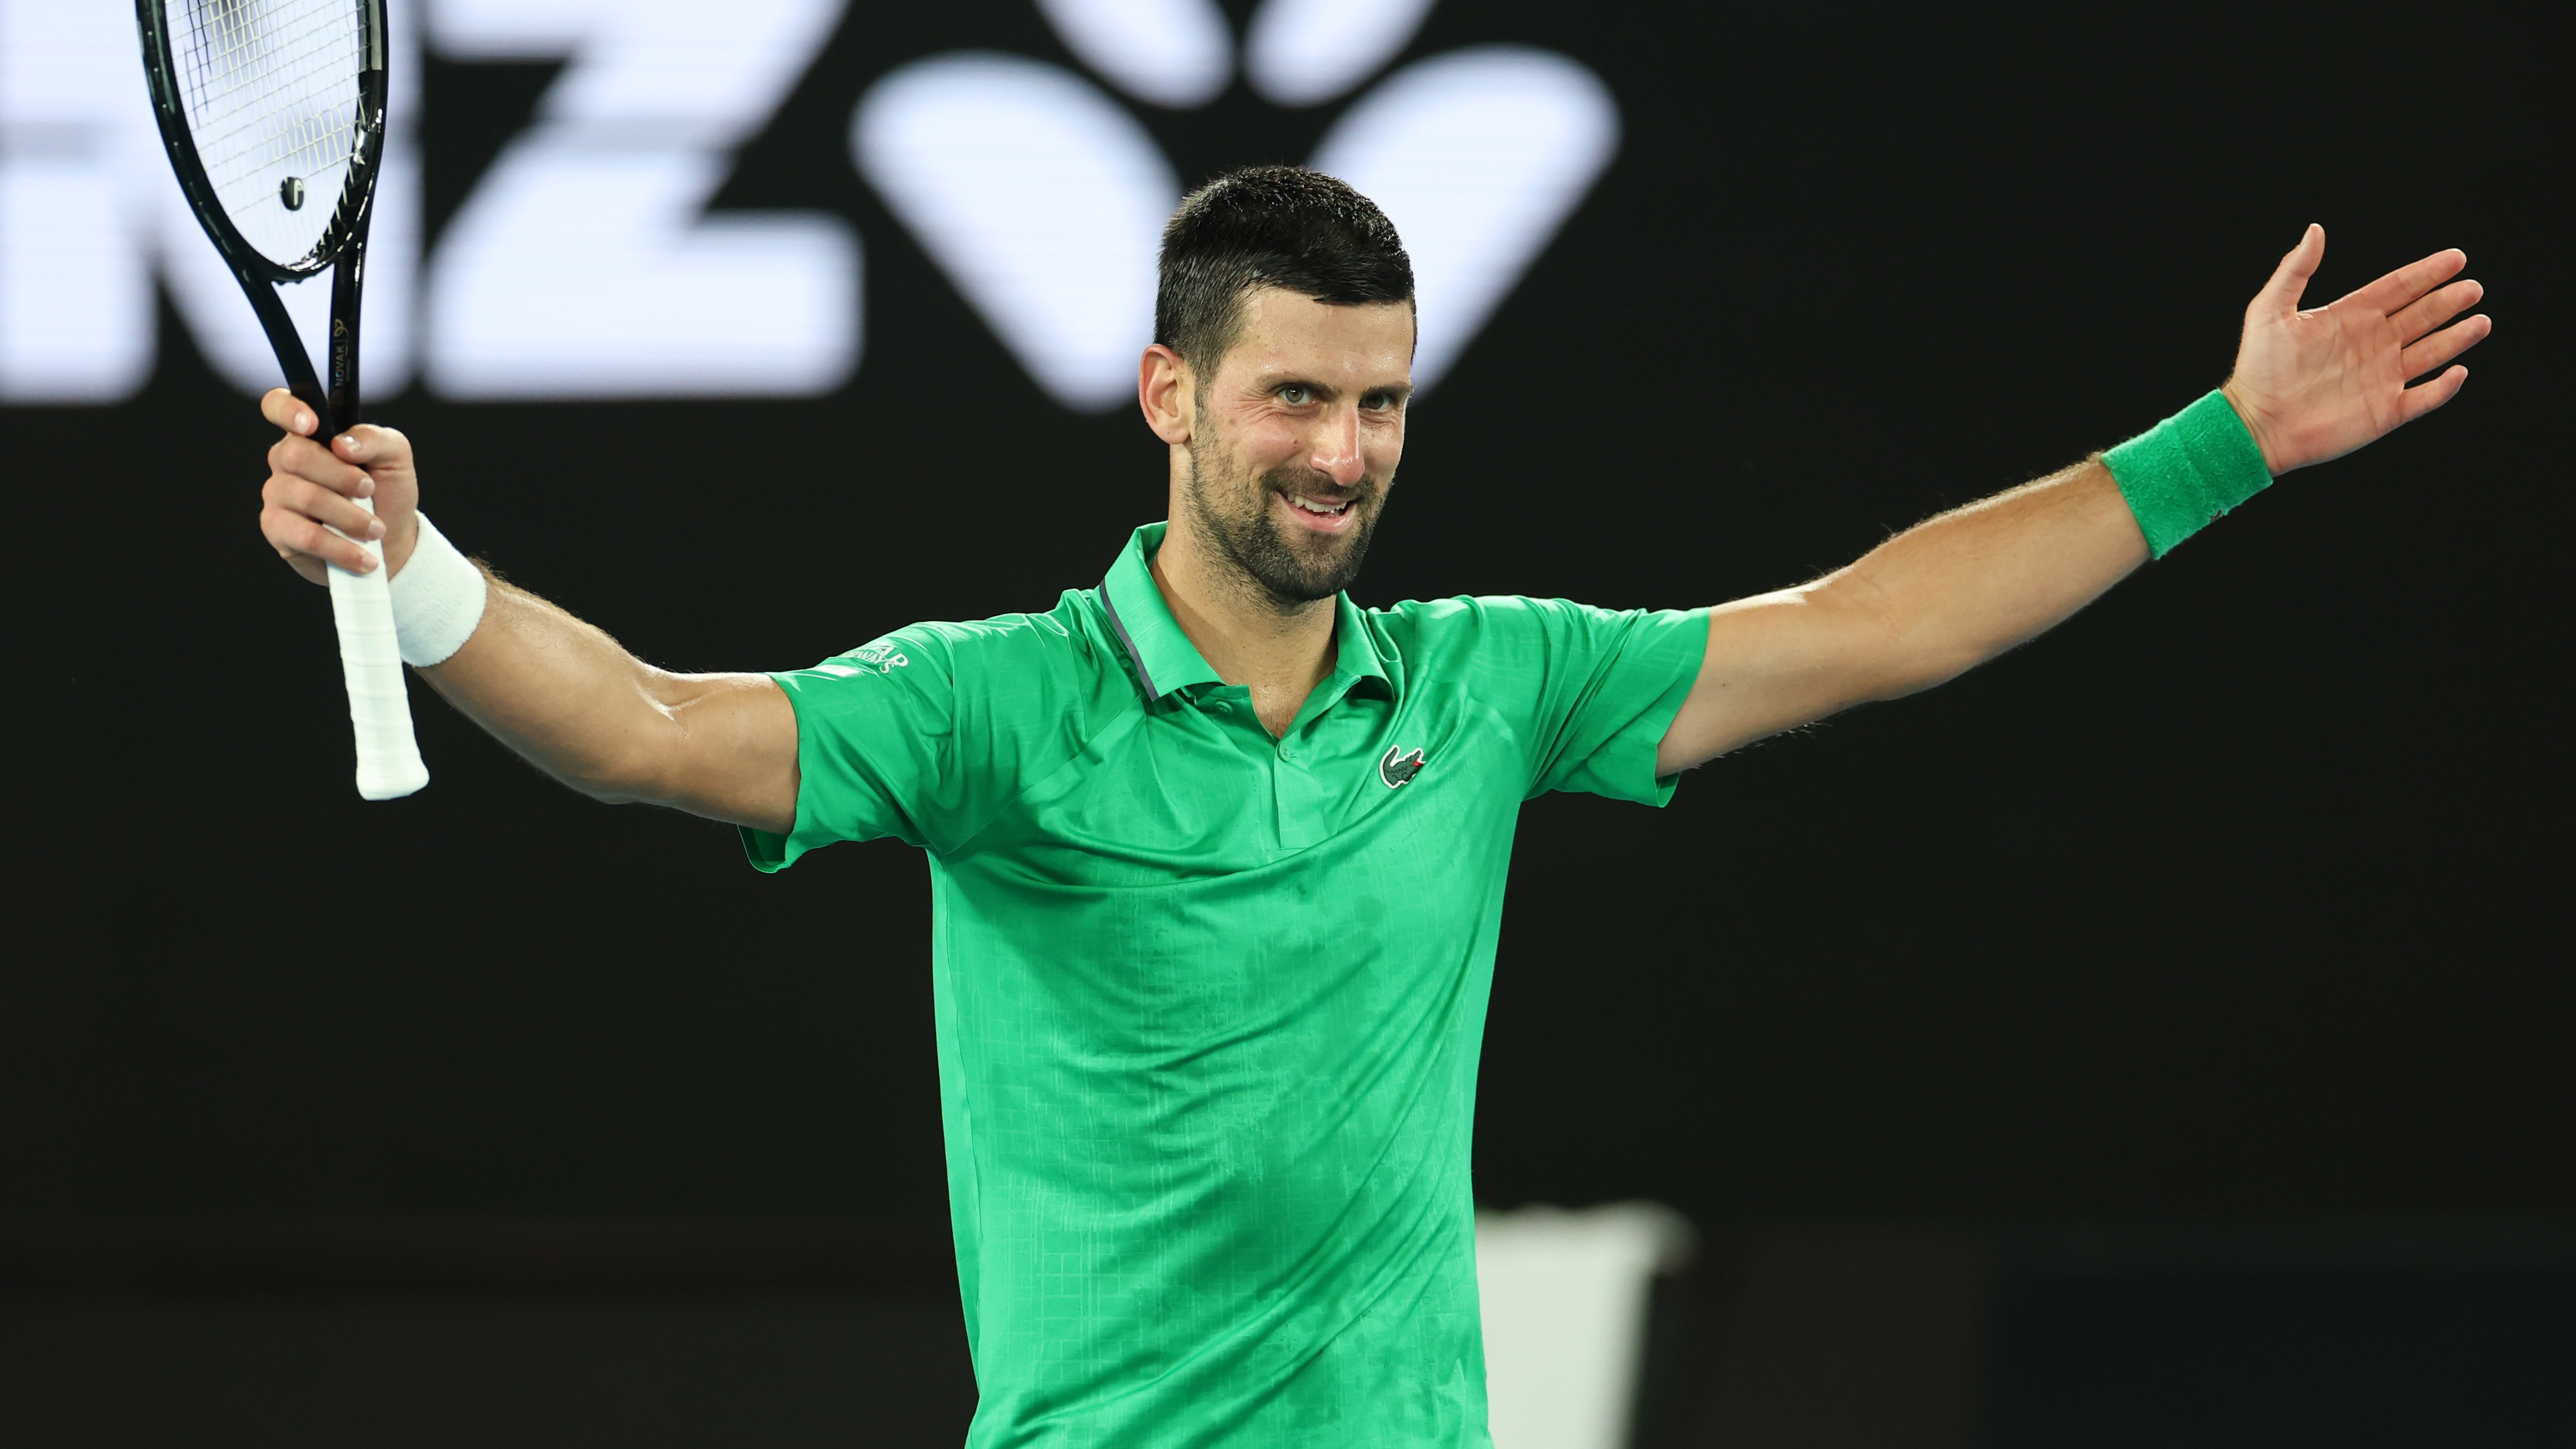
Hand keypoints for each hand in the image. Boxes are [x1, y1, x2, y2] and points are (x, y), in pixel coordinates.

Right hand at [257, 388, 421, 584]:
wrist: (389, 542)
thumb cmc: (387, 493)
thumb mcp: (395, 458)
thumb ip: (374, 439)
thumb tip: (343, 443)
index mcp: (310, 435)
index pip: (278, 406)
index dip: (287, 410)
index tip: (311, 425)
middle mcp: (286, 460)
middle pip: (297, 455)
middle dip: (342, 476)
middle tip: (370, 490)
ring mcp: (278, 494)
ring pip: (305, 497)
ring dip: (350, 516)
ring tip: (376, 530)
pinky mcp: (277, 529)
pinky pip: (305, 536)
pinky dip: (341, 547)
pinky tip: (364, 557)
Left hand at [2222, 225, 2491, 475]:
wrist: (2255, 424)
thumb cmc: (2258, 368)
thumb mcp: (2270, 311)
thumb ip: (2295, 270)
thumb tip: (2315, 229)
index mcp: (2352, 317)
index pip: (2399, 288)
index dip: (2427, 273)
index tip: (2456, 258)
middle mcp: (2373, 344)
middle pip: (2422, 316)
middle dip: (2449, 301)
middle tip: (2473, 288)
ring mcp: (2382, 378)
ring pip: (2432, 352)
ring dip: (2457, 337)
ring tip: (2481, 320)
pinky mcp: (2386, 412)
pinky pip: (2424, 397)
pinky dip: (2444, 387)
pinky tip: (2459, 371)